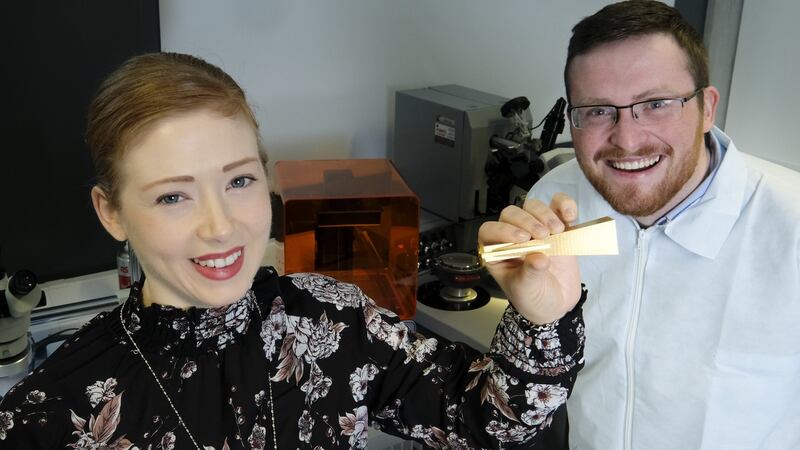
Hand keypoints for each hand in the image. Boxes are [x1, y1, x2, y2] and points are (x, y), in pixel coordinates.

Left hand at [478, 193, 581, 324]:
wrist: (557, 304)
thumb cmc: (533, 298)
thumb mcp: (526, 290)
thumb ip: (529, 273)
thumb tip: (538, 257)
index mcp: (496, 252)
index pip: (490, 231)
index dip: (503, 230)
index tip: (522, 239)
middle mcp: (513, 237)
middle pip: (512, 214)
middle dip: (527, 221)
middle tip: (542, 236)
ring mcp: (535, 229)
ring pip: (533, 207)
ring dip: (545, 214)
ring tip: (557, 231)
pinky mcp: (556, 227)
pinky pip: (558, 206)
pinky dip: (565, 205)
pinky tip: (570, 216)